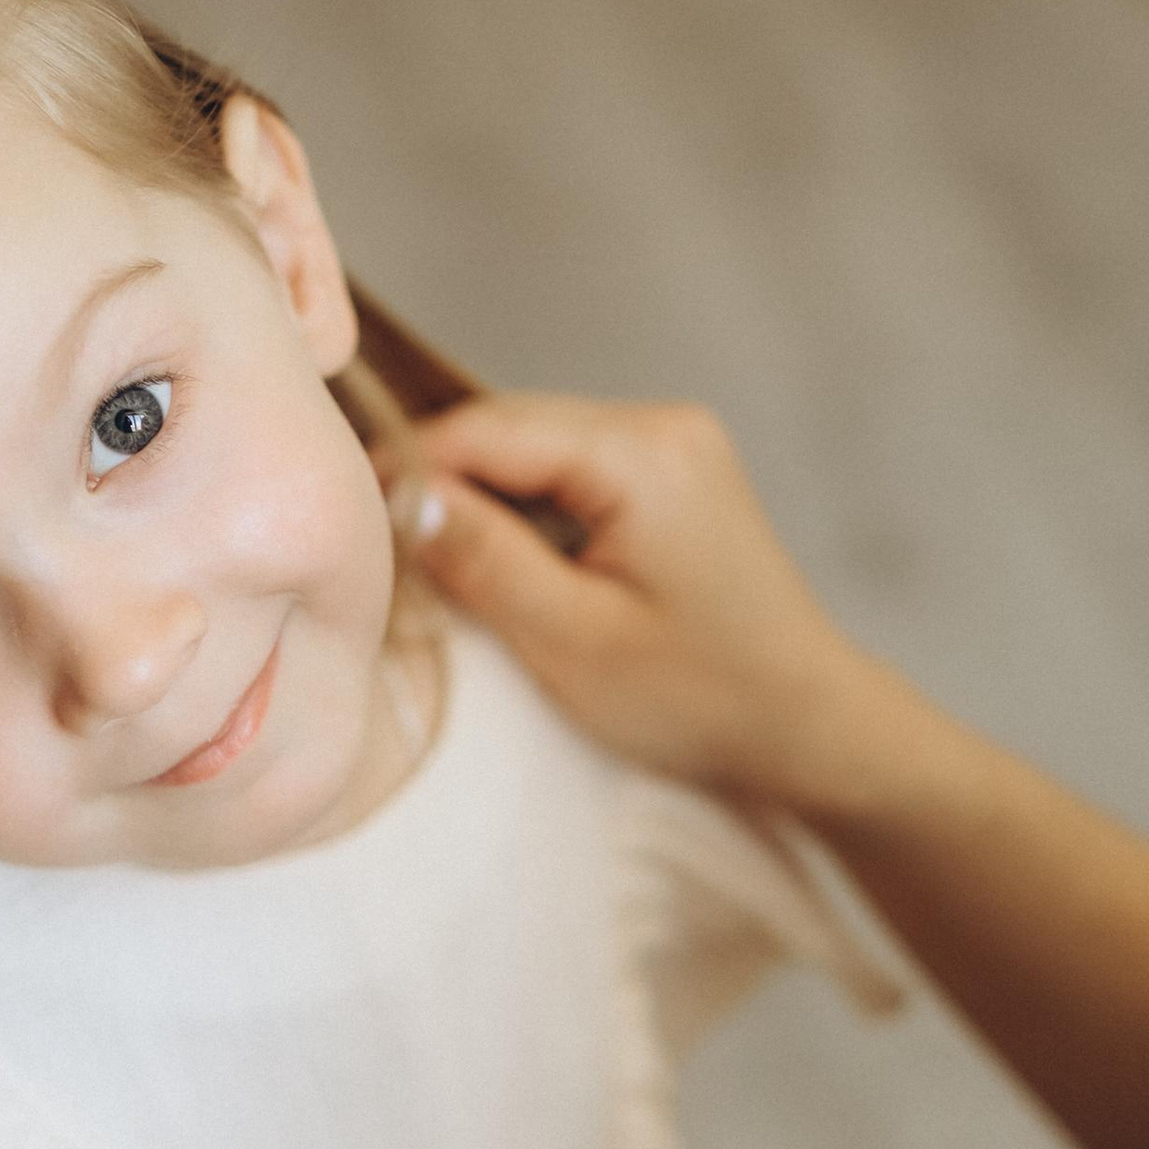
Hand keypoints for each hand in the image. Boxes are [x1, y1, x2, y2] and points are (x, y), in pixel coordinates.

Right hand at [402, 391, 914, 821]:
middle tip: (370, 549)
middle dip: (437, 482)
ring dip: (476, 498)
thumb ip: (484, 559)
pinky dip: (520, 510)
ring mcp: (670, 445)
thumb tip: (398, 493)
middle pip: (508, 430)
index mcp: (643, 452)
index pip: (487, 429)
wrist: (806, 724)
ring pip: (532, 450)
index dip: (406, 466)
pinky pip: (567, 472)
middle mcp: (660, 424)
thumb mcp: (574, 640)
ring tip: (424, 560)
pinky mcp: (670, 475)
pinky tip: (493, 560)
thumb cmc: (699, 698)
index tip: (342, 522)